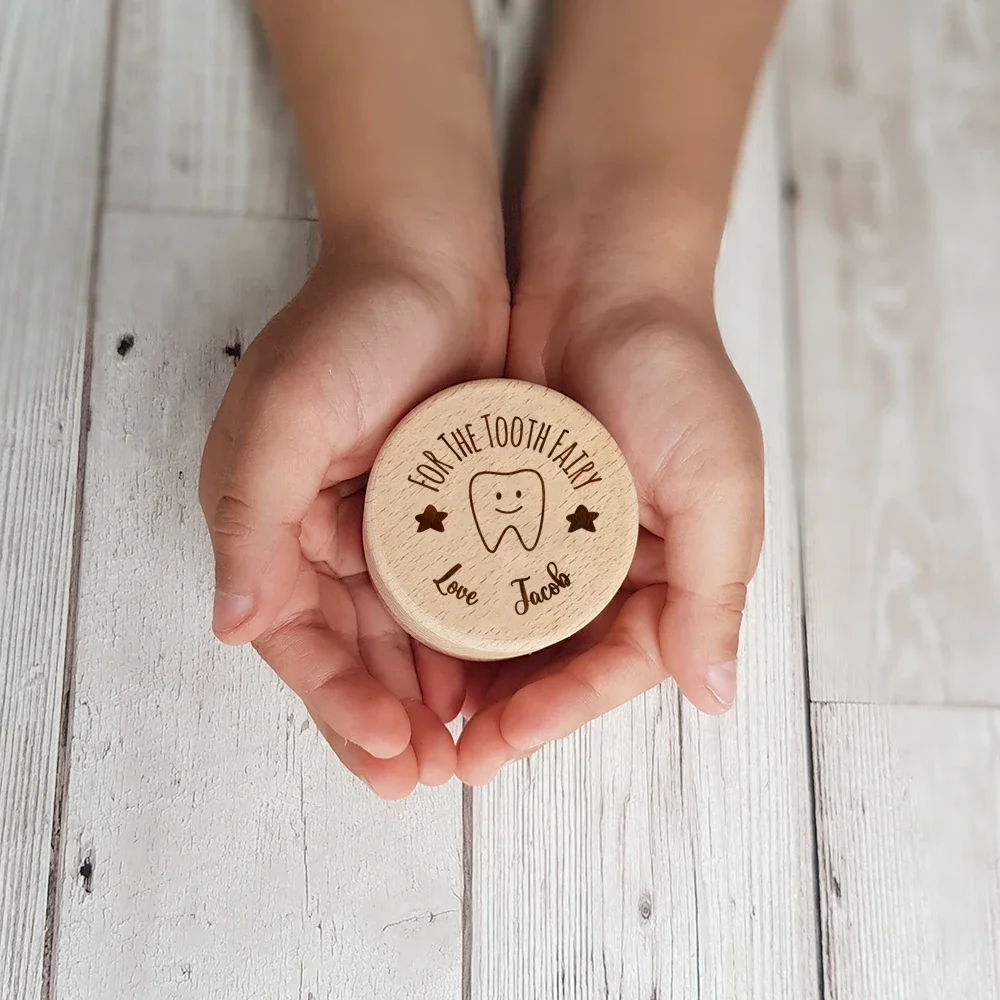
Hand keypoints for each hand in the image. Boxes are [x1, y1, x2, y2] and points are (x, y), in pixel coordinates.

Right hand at [200, 235, 507, 796]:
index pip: (295, 636)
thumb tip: (231, 627)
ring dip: (420, 696)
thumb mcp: (286, 412)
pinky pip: (444, 598)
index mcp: (269, 519)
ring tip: (455, 752)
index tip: (384, 750)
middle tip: (421, 777)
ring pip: (396, 637)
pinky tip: (482, 684)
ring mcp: (383, 528)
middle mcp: (320, 534)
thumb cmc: (353, 324)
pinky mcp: (438, 514)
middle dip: (379, 718)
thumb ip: (251, 518)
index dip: (334, 700)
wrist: (433, 260)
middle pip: (345, 652)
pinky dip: (457, 644)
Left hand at [456, 193, 764, 783]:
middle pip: (555, 665)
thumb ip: (715, 591)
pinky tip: (408, 640)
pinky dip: (446, 611)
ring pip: (508, 633)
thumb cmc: (674, 373)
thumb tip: (716, 697)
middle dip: (506, 714)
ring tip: (418, 717)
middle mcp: (610, 569)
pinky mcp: (504, 503)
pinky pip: (472, 575)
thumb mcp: (719, 483)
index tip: (500, 742)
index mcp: (671, 575)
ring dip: (468, 677)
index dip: (560, 711)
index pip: (615, 669)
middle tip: (449, 755)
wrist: (602, 277)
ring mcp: (552, 539)